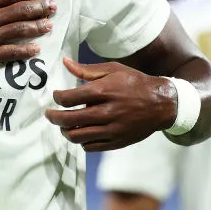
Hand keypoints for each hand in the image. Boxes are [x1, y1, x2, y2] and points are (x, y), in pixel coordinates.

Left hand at [44, 58, 177, 152]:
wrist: (161, 103)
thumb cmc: (135, 83)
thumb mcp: (113, 70)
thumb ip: (86, 70)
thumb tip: (65, 62)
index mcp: (104, 91)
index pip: (69, 99)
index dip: (57, 98)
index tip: (56, 96)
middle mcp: (106, 112)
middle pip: (69, 120)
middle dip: (54, 117)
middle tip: (49, 115)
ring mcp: (112, 130)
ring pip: (78, 137)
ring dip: (66, 131)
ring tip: (64, 125)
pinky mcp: (117, 142)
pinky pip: (91, 146)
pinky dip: (82, 141)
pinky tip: (82, 133)